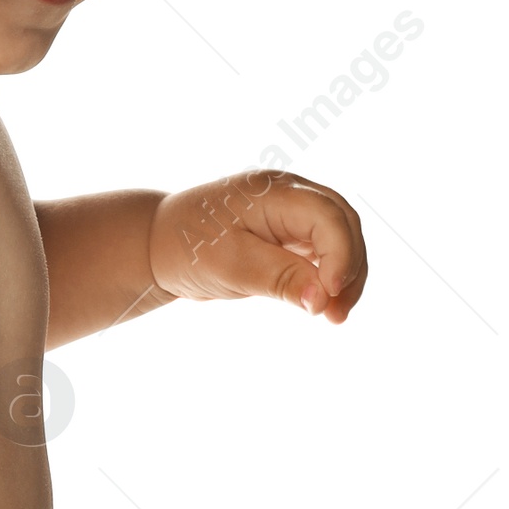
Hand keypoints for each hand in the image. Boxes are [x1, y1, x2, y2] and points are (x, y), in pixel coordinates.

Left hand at [149, 173, 367, 324]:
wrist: (159, 244)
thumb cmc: (188, 248)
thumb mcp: (230, 266)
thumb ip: (280, 278)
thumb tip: (323, 299)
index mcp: (274, 192)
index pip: (327, 217)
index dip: (340, 255)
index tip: (330, 296)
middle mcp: (290, 194)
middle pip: (344, 225)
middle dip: (349, 269)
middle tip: (337, 315)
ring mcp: (292, 211)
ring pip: (340, 238)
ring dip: (345, 277)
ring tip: (334, 316)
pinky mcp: (290, 232)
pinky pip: (323, 250)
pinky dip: (328, 277)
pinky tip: (324, 305)